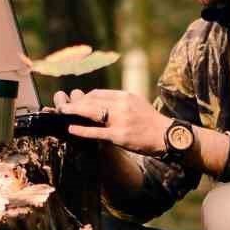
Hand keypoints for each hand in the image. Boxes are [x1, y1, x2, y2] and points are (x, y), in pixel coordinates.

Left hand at [55, 87, 170, 155]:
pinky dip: (82, 130)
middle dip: (75, 103)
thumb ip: (120, 102)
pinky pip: (96, 131)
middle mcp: (122, 105)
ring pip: (92, 113)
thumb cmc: (150, 122)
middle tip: (62, 106)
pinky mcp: (120, 135)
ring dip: (74, 112)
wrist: (167, 136)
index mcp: (125, 96)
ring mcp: (120, 120)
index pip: (98, 94)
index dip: (84, 98)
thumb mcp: (136, 104)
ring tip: (63, 113)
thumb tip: (103, 102)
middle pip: (92, 101)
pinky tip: (71, 129)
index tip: (76, 103)